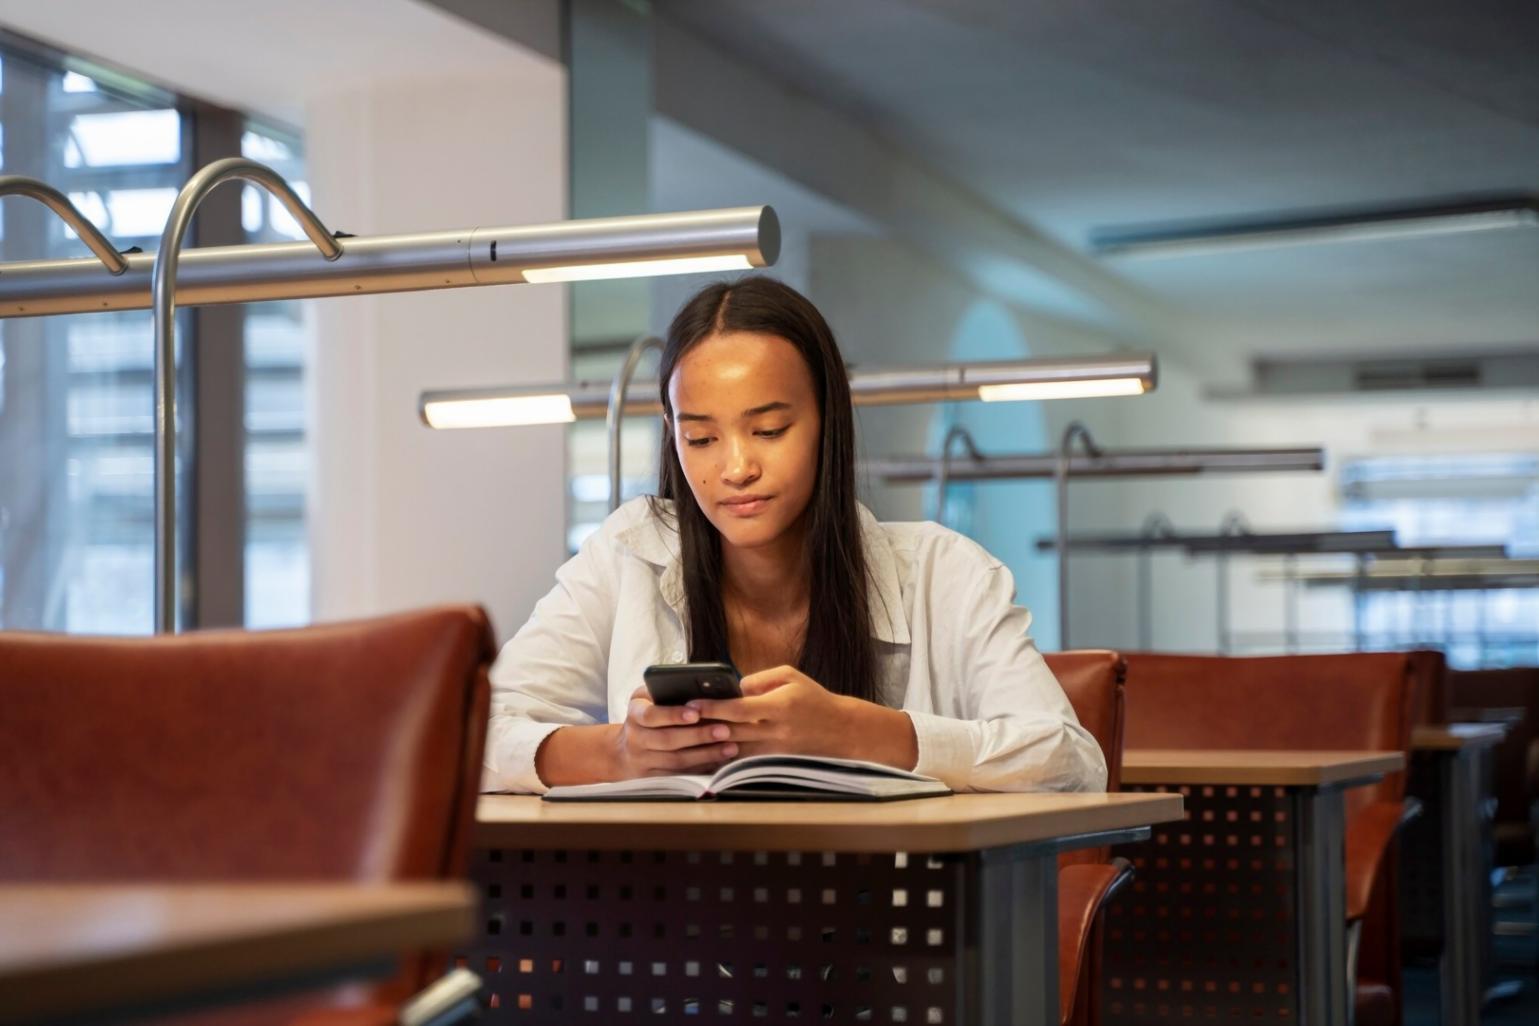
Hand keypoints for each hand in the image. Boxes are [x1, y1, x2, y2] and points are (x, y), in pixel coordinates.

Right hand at [610, 686, 738, 777]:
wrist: (623, 751)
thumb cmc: (646, 715)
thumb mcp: (647, 698)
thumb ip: (665, 692)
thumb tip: (700, 687)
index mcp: (635, 713)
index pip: (651, 715)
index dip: (673, 715)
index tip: (696, 713)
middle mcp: (635, 738)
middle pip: (668, 740)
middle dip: (698, 736)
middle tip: (725, 730)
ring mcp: (642, 762)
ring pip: (676, 761)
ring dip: (705, 755)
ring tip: (730, 747)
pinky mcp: (652, 779)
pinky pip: (679, 776)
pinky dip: (701, 769)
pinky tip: (720, 762)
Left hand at [685, 666, 856, 758]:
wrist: (840, 730)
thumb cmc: (812, 698)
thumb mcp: (790, 676)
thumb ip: (758, 680)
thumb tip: (732, 688)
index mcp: (778, 707)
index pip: (738, 709)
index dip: (712, 707)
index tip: (690, 704)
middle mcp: (775, 732)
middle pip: (731, 732)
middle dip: (703, 727)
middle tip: (677, 722)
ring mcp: (774, 751)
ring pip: (734, 751)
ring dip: (709, 745)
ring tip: (685, 737)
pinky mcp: (773, 763)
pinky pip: (743, 762)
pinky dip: (724, 758)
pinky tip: (705, 753)